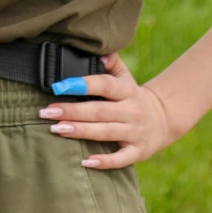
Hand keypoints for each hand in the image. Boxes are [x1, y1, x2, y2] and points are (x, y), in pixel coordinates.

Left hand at [38, 53, 186, 170]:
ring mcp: (135, 132)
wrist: (164, 120)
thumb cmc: (133, 97)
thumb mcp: (126, 77)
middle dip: (72, 111)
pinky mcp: (138, 152)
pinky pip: (121, 159)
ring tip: (57, 129)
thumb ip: (111, 63)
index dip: (83, 84)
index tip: (59, 86)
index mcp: (127, 91)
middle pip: (99, 111)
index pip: (105, 85)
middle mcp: (132, 111)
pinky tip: (85, 161)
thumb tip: (98, 51)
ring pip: (106, 132)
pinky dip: (104, 161)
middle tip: (46, 112)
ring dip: (80, 131)